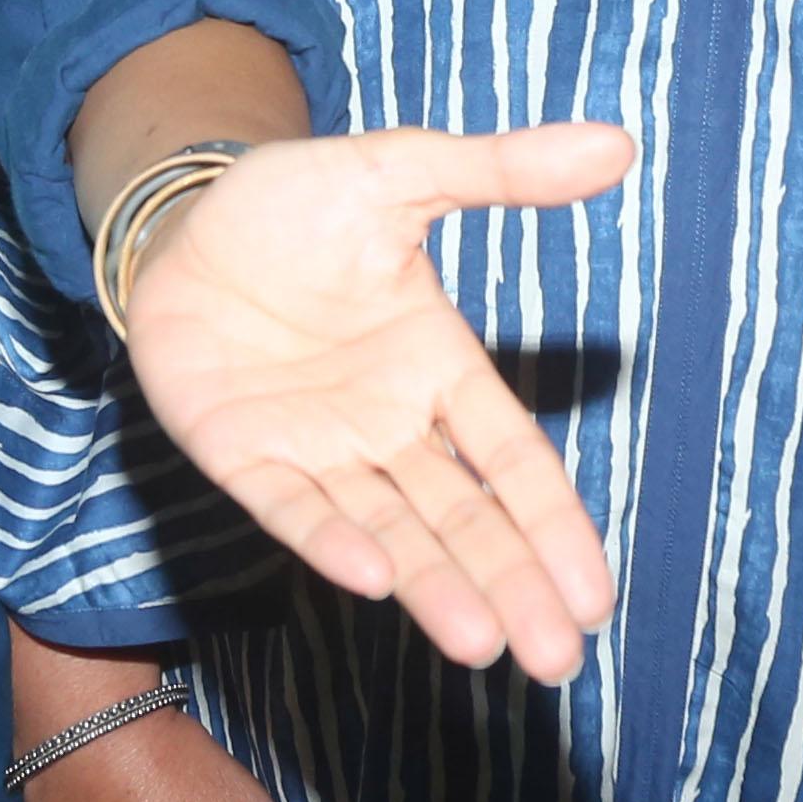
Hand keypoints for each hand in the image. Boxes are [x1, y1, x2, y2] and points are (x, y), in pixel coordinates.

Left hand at [119, 123, 632, 683]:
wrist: (185, 213)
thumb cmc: (300, 204)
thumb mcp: (403, 172)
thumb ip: (501, 170)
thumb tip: (617, 143)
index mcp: (438, 369)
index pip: (511, 460)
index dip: (553, 523)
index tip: (595, 596)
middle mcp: (385, 427)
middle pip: (461, 519)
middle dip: (510, 585)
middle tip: (557, 658)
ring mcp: (315, 446)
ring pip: (388, 530)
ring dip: (433, 587)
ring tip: (481, 644)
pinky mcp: (241, 454)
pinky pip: (291, 506)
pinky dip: (329, 540)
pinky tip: (371, 579)